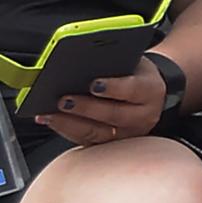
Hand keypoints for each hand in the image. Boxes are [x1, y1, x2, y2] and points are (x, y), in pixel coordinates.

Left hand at [33, 56, 166, 144]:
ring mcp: (128, 133)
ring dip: (71, 124)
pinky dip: (67, 130)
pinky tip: (51, 120)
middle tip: (63, 101)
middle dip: (87, 109)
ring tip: (50, 113)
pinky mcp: (112, 142)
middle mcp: (144, 116)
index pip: (134, 90)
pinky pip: (88, 141)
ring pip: (99, 133)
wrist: (146, 91)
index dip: (114, 88)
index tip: (94, 84)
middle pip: (115, 116)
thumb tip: (79, 61)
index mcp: (150, 91)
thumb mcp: (130, 60)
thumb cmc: (133, 72)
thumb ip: (111, 61)